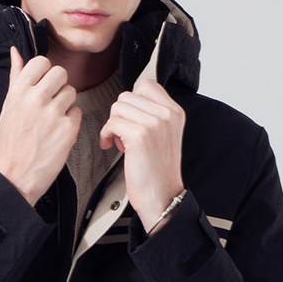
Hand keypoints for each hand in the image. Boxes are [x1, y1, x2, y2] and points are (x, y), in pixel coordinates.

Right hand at [0, 47, 81, 206]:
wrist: (17, 175)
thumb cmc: (12, 143)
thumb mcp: (8, 107)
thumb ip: (16, 77)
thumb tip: (16, 52)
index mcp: (19, 92)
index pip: (42, 62)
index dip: (45, 72)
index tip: (43, 83)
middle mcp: (36, 99)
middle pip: (61, 73)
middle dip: (58, 85)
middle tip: (50, 101)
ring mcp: (53, 113)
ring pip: (71, 92)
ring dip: (65, 104)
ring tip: (53, 119)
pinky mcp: (68, 128)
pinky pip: (77, 112)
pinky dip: (70, 121)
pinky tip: (58, 131)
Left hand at [99, 77, 184, 232]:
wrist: (162, 196)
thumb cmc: (159, 170)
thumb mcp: (165, 135)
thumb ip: (154, 114)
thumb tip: (130, 101)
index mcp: (175, 112)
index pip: (147, 85)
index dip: (133, 101)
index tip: (131, 118)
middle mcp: (167, 114)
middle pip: (127, 96)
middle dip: (120, 115)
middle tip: (124, 134)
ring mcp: (154, 123)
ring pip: (117, 107)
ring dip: (113, 125)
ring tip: (121, 141)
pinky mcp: (139, 135)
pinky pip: (112, 123)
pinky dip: (107, 134)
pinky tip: (113, 146)